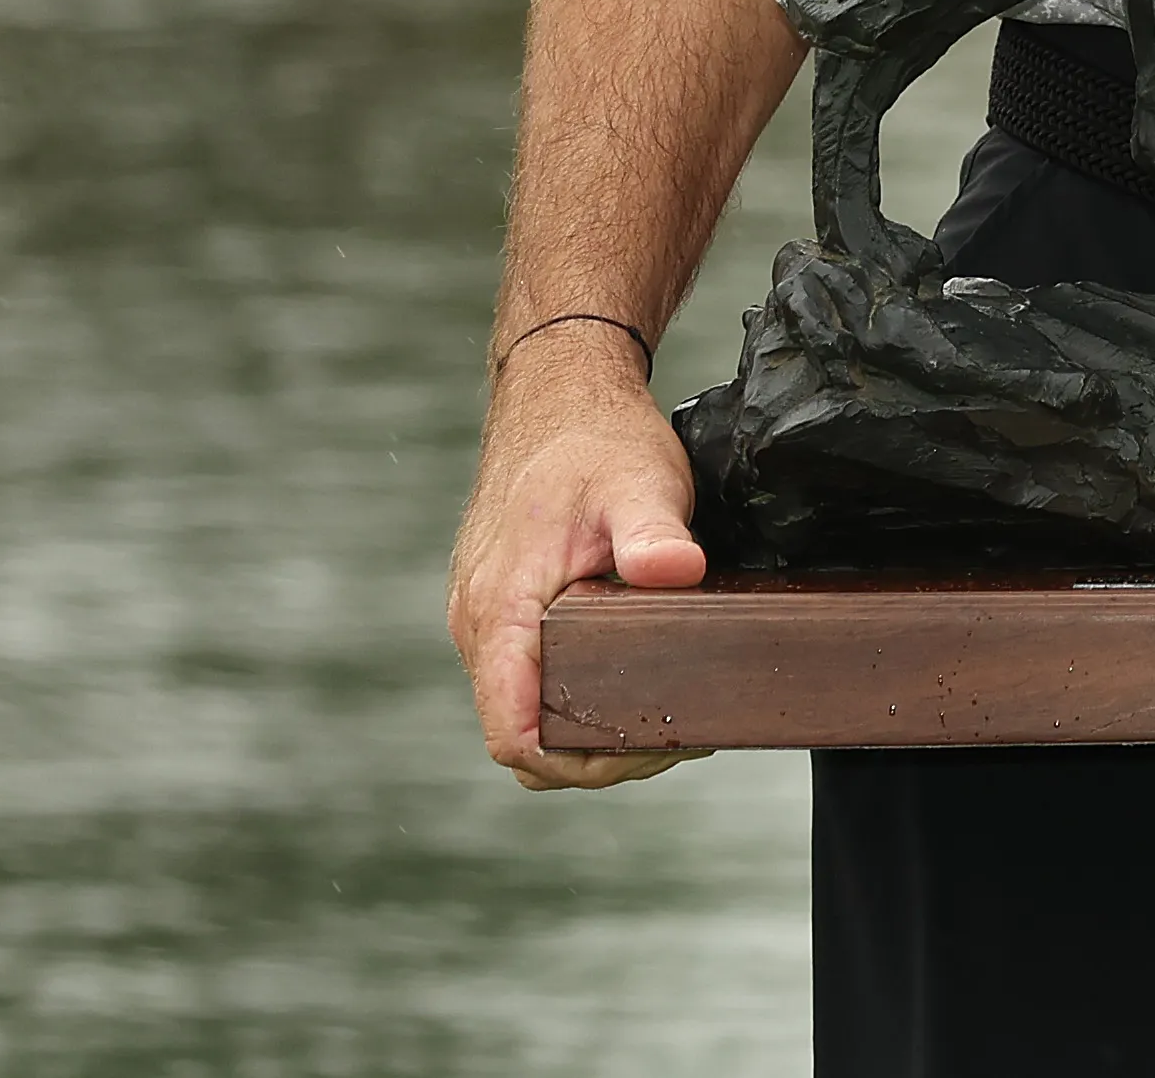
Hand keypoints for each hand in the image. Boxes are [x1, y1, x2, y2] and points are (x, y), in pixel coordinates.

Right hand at [446, 333, 714, 788]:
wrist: (559, 390)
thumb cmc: (596, 437)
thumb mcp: (638, 481)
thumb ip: (653, 532)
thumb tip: (675, 571)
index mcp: (500, 611)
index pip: (514, 736)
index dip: (580, 763)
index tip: (650, 745)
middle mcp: (478, 624)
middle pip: (524, 736)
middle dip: (598, 752)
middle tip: (676, 732)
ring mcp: (483, 616)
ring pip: (526, 708)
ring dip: (588, 724)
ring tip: (665, 709)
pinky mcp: (501, 605)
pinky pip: (528, 676)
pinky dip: (577, 692)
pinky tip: (635, 678)